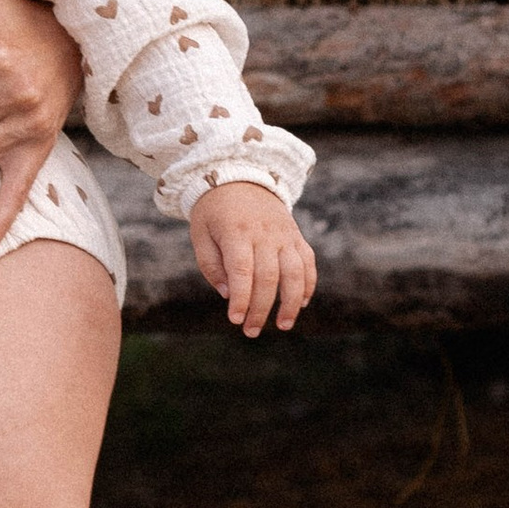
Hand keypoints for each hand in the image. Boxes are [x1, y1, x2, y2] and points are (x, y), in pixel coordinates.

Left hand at [189, 182, 316, 337]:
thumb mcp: (200, 233)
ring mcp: (284, 234)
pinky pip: (307, 262)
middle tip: (251, 331)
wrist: (239, 175)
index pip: (241, 271)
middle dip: (261, 309)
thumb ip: (211, 265)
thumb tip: (228, 294)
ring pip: (294, 272)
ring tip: (284, 325)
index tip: (234, 319)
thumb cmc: (214, 211)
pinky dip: (308, 284)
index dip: (240, 298)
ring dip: (291, 303)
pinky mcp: (295, 235)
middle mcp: (264, 233)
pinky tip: (301, 303)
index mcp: (236, 231)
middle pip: (268, 277)